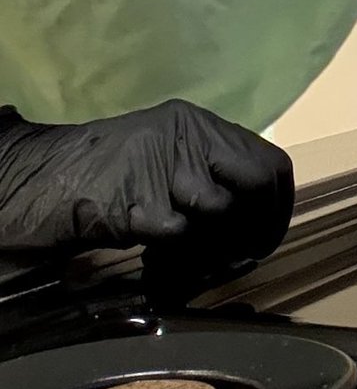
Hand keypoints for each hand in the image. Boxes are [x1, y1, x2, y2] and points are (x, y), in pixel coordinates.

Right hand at [0, 100, 293, 272]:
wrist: (47, 180)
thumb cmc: (111, 176)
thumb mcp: (171, 160)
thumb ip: (215, 178)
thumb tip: (262, 221)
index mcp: (201, 124)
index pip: (272, 164)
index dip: (277, 208)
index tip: (265, 239)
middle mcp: (189, 135)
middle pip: (258, 182)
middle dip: (256, 226)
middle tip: (240, 256)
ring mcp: (164, 163)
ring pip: (221, 210)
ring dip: (211, 246)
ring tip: (187, 258)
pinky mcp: (139, 197)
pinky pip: (180, 234)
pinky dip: (175, 257)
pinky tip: (159, 263)